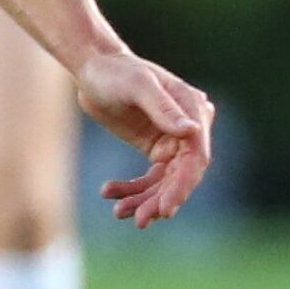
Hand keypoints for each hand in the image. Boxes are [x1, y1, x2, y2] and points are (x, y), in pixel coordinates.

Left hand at [75, 46, 215, 228]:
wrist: (94, 69)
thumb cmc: (116, 72)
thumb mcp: (138, 86)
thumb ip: (163, 108)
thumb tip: (192, 130)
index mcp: (193, 110)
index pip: (196, 157)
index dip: (183, 186)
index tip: (166, 209)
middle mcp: (187, 129)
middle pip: (181, 175)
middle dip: (160, 200)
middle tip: (139, 219)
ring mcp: (171, 141)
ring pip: (164, 182)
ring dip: (143, 200)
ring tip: (119, 211)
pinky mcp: (154, 148)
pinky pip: (148, 179)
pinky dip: (131, 190)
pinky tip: (108, 192)